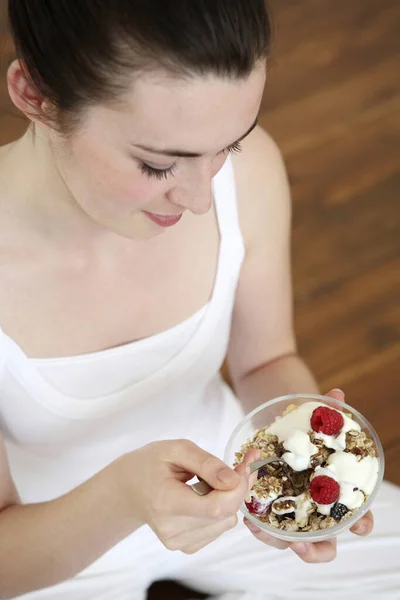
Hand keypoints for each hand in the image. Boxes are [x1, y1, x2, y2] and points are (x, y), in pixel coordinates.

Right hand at [115, 440, 249, 553]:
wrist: (128, 488)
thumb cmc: (150, 463)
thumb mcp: (176, 449)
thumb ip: (206, 463)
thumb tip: (234, 480)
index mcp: (166, 502)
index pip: (216, 507)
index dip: (238, 487)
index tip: (244, 465)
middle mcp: (172, 530)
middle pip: (224, 515)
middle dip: (237, 488)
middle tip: (235, 466)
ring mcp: (178, 542)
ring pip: (226, 522)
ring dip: (228, 499)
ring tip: (210, 481)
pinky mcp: (185, 547)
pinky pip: (218, 528)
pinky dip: (220, 510)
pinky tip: (204, 496)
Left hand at [242, 389, 373, 562]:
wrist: (277, 426)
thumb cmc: (304, 431)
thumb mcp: (315, 421)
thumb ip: (328, 411)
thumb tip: (336, 395)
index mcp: (336, 493)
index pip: (357, 518)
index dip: (360, 523)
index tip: (357, 524)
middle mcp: (315, 510)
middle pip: (323, 543)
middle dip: (316, 551)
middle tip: (302, 546)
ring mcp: (290, 512)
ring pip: (288, 540)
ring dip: (277, 539)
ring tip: (262, 529)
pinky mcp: (267, 507)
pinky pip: (264, 525)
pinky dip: (258, 524)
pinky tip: (249, 516)